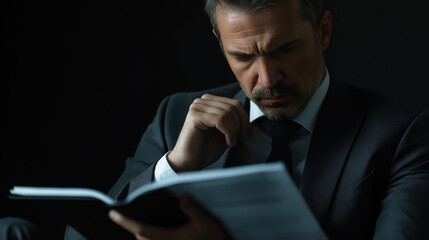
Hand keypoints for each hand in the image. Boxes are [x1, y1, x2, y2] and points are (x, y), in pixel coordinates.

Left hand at [109, 195, 228, 239]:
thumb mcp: (205, 221)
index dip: (126, 222)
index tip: (113, 213)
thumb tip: (183, 197)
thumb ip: (193, 209)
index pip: (142, 230)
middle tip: (127, 215)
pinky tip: (152, 232)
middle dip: (133, 228)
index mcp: (170, 239)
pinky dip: (148, 238)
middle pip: (140, 239)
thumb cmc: (212, 237)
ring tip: (139, 224)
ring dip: (141, 235)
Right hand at [168, 94, 249, 171]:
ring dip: (234, 130)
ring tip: (230, 142)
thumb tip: (251, 121)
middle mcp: (202, 101)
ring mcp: (197, 107)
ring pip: (228, 113)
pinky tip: (228, 142)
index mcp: (210, 102)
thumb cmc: (206, 149)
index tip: (244, 135)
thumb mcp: (226, 133)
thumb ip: (235, 122)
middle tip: (237, 140)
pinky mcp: (195, 116)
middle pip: (233, 107)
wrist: (189, 163)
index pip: (235, 104)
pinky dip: (228, 132)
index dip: (244, 120)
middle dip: (240, 125)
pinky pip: (220, 119)